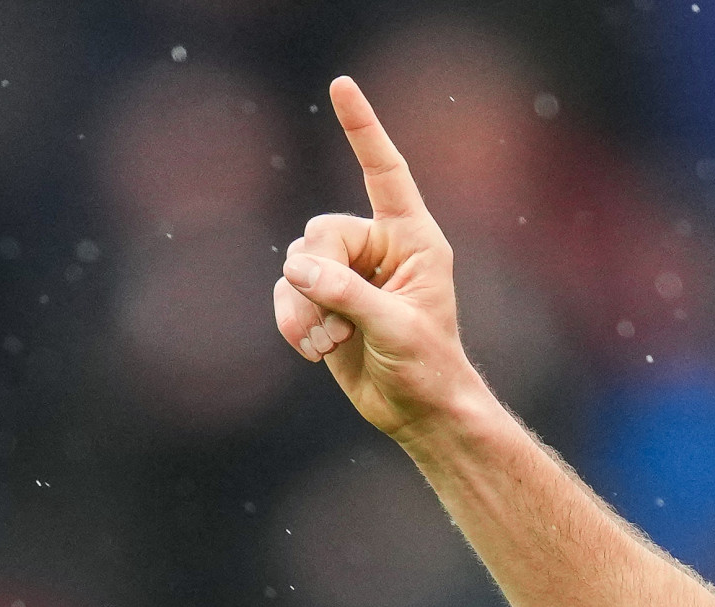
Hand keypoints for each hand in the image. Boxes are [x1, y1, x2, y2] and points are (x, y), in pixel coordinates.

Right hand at [272, 76, 474, 441]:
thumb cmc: (427, 367)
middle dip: (317, 278)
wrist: (417, 412)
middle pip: (322, 233)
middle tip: (332, 322)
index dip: (363, 129)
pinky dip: (292, 321)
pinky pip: (287, 292)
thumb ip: (348, 295)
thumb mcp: (395, 328)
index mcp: (413, 238)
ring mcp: (348, 274)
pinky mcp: (324, 301)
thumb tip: (296, 269)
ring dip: (301, 307)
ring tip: (325, 344)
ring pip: (298, 264)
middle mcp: (379, 247)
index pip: (385, 171)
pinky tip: (314, 350)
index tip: (341, 86)